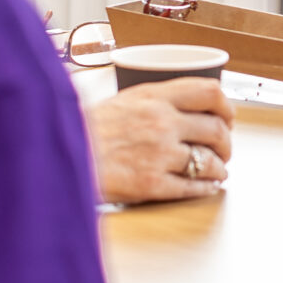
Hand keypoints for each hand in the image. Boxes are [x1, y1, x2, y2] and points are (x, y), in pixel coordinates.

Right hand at [87, 78, 234, 204]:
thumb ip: (153, 103)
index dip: (227, 107)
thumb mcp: (120, 101)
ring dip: (219, 169)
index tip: (228, 117)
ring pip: (209, 162)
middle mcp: (161, 122)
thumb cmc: (83, 130)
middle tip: (224, 150)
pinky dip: (205, 189)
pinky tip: (206, 188)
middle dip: (226, 143)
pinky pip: (191, 188)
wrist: (54, 154)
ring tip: (217, 171)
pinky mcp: (151, 184)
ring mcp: (158, 154)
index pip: (209, 92)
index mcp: (153, 97)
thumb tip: (182, 109)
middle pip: (216, 130)